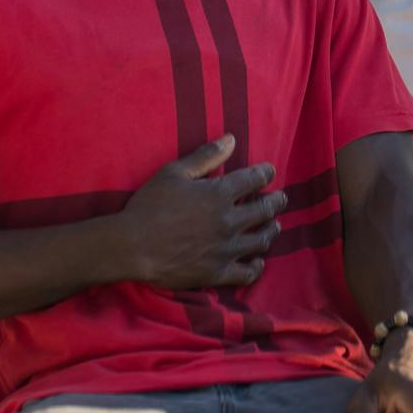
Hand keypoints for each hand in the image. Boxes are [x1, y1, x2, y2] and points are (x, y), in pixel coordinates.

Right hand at [116, 136, 284, 289]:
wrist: (132, 246)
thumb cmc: (149, 205)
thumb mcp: (174, 172)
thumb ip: (206, 156)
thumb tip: (232, 139)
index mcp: (220, 194)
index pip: (255, 179)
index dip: (266, 173)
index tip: (269, 172)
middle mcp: (230, 221)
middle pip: (265, 210)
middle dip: (277, 201)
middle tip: (281, 199)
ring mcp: (226, 249)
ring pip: (262, 240)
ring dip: (271, 230)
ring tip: (274, 225)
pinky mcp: (218, 272)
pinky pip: (248, 272)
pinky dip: (257, 266)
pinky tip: (258, 260)